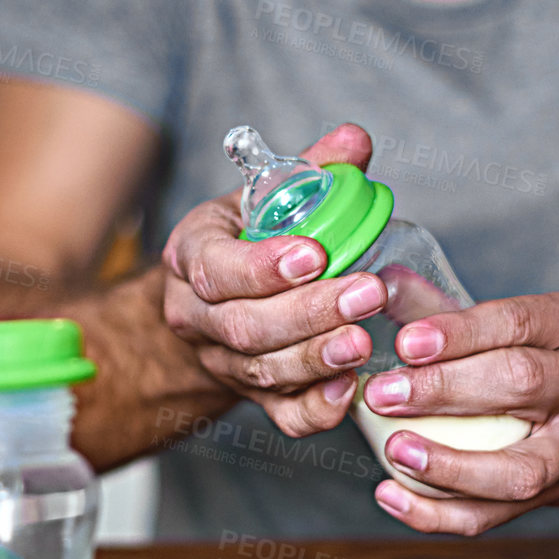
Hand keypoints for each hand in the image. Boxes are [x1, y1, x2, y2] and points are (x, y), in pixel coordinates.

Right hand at [162, 124, 387, 436]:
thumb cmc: (243, 244)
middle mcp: (199, 316)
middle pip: (246, 325)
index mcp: (192, 257)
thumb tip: (355, 141)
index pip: (217, 268)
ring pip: (264, 371)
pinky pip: (282, 417)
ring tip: (364, 341)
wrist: (212, 310)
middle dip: (309, 313)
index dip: (264, 267)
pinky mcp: (254, 399)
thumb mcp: (262, 199)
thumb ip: (309, 171)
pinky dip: (317, 409)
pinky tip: (351, 390)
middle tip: (366, 294)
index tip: (314, 255)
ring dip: (318, 358)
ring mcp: (224, 362)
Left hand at [362, 292, 558, 534]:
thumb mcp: (544, 320)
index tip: (407, 343)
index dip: (460, 333)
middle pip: (519, 385)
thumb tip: (384, 287)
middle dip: (443, 391)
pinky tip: (394, 497)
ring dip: (448, 466)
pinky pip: (497, 515)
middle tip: (384, 393)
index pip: (517, 324)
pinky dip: (440, 514)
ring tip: (395, 451)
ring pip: (517, 468)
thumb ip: (464, 312)